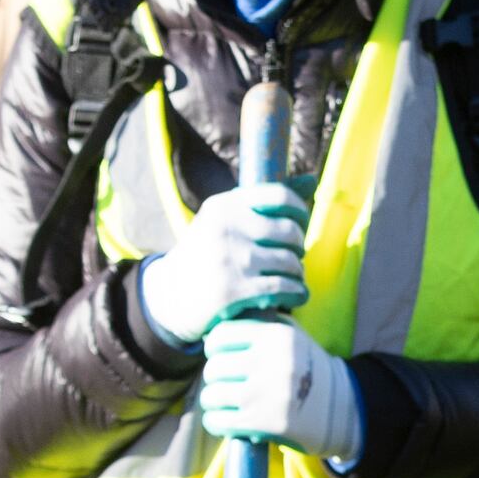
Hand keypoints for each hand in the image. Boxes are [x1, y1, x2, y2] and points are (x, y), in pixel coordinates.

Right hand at [134, 181, 308, 347]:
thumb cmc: (205, 254)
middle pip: (289, 231)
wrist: (168, 297)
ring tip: (294, 278)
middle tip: (294, 257)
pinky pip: (283, 288)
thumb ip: (266, 202)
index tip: (300, 223)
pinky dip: (297, 293)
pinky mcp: (233, 291)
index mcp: (223, 206)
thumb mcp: (225, 221)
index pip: (279, 196)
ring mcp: (229, 259)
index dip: (299, 210)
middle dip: (299, 247)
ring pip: (290, 262)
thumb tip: (310, 180)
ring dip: (298, 273)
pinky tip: (296, 295)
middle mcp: (226, 228)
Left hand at [198, 317, 362, 463]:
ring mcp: (266, 394)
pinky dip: (215, 422)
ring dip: (213, 402)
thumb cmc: (309, 370)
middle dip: (215, 378)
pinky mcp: (264, 423)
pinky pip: (219, 421)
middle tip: (224, 384)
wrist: (343, 408)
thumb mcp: (294, 337)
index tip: (220, 356)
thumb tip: (219, 329)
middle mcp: (271, 362)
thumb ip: (261, 327)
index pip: (221, 336)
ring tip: (224, 404)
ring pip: (212, 396)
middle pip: (215, 368)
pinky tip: (223, 421)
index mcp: (277, 335)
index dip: (214, 347)